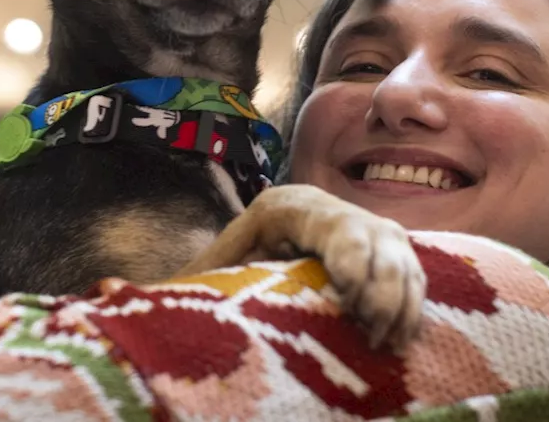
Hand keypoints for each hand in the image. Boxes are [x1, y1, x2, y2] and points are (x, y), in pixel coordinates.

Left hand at [176, 184, 424, 349]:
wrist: (252, 245)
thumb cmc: (230, 260)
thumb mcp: (214, 266)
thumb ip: (195, 278)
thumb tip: (134, 295)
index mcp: (291, 207)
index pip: (334, 225)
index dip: (349, 258)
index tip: (348, 297)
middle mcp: (334, 211)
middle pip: (378, 238)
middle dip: (383, 287)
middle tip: (371, 332)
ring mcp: (364, 227)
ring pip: (401, 254)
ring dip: (402, 301)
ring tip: (386, 342)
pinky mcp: (383, 250)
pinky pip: (413, 272)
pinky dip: (412, 304)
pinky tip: (401, 337)